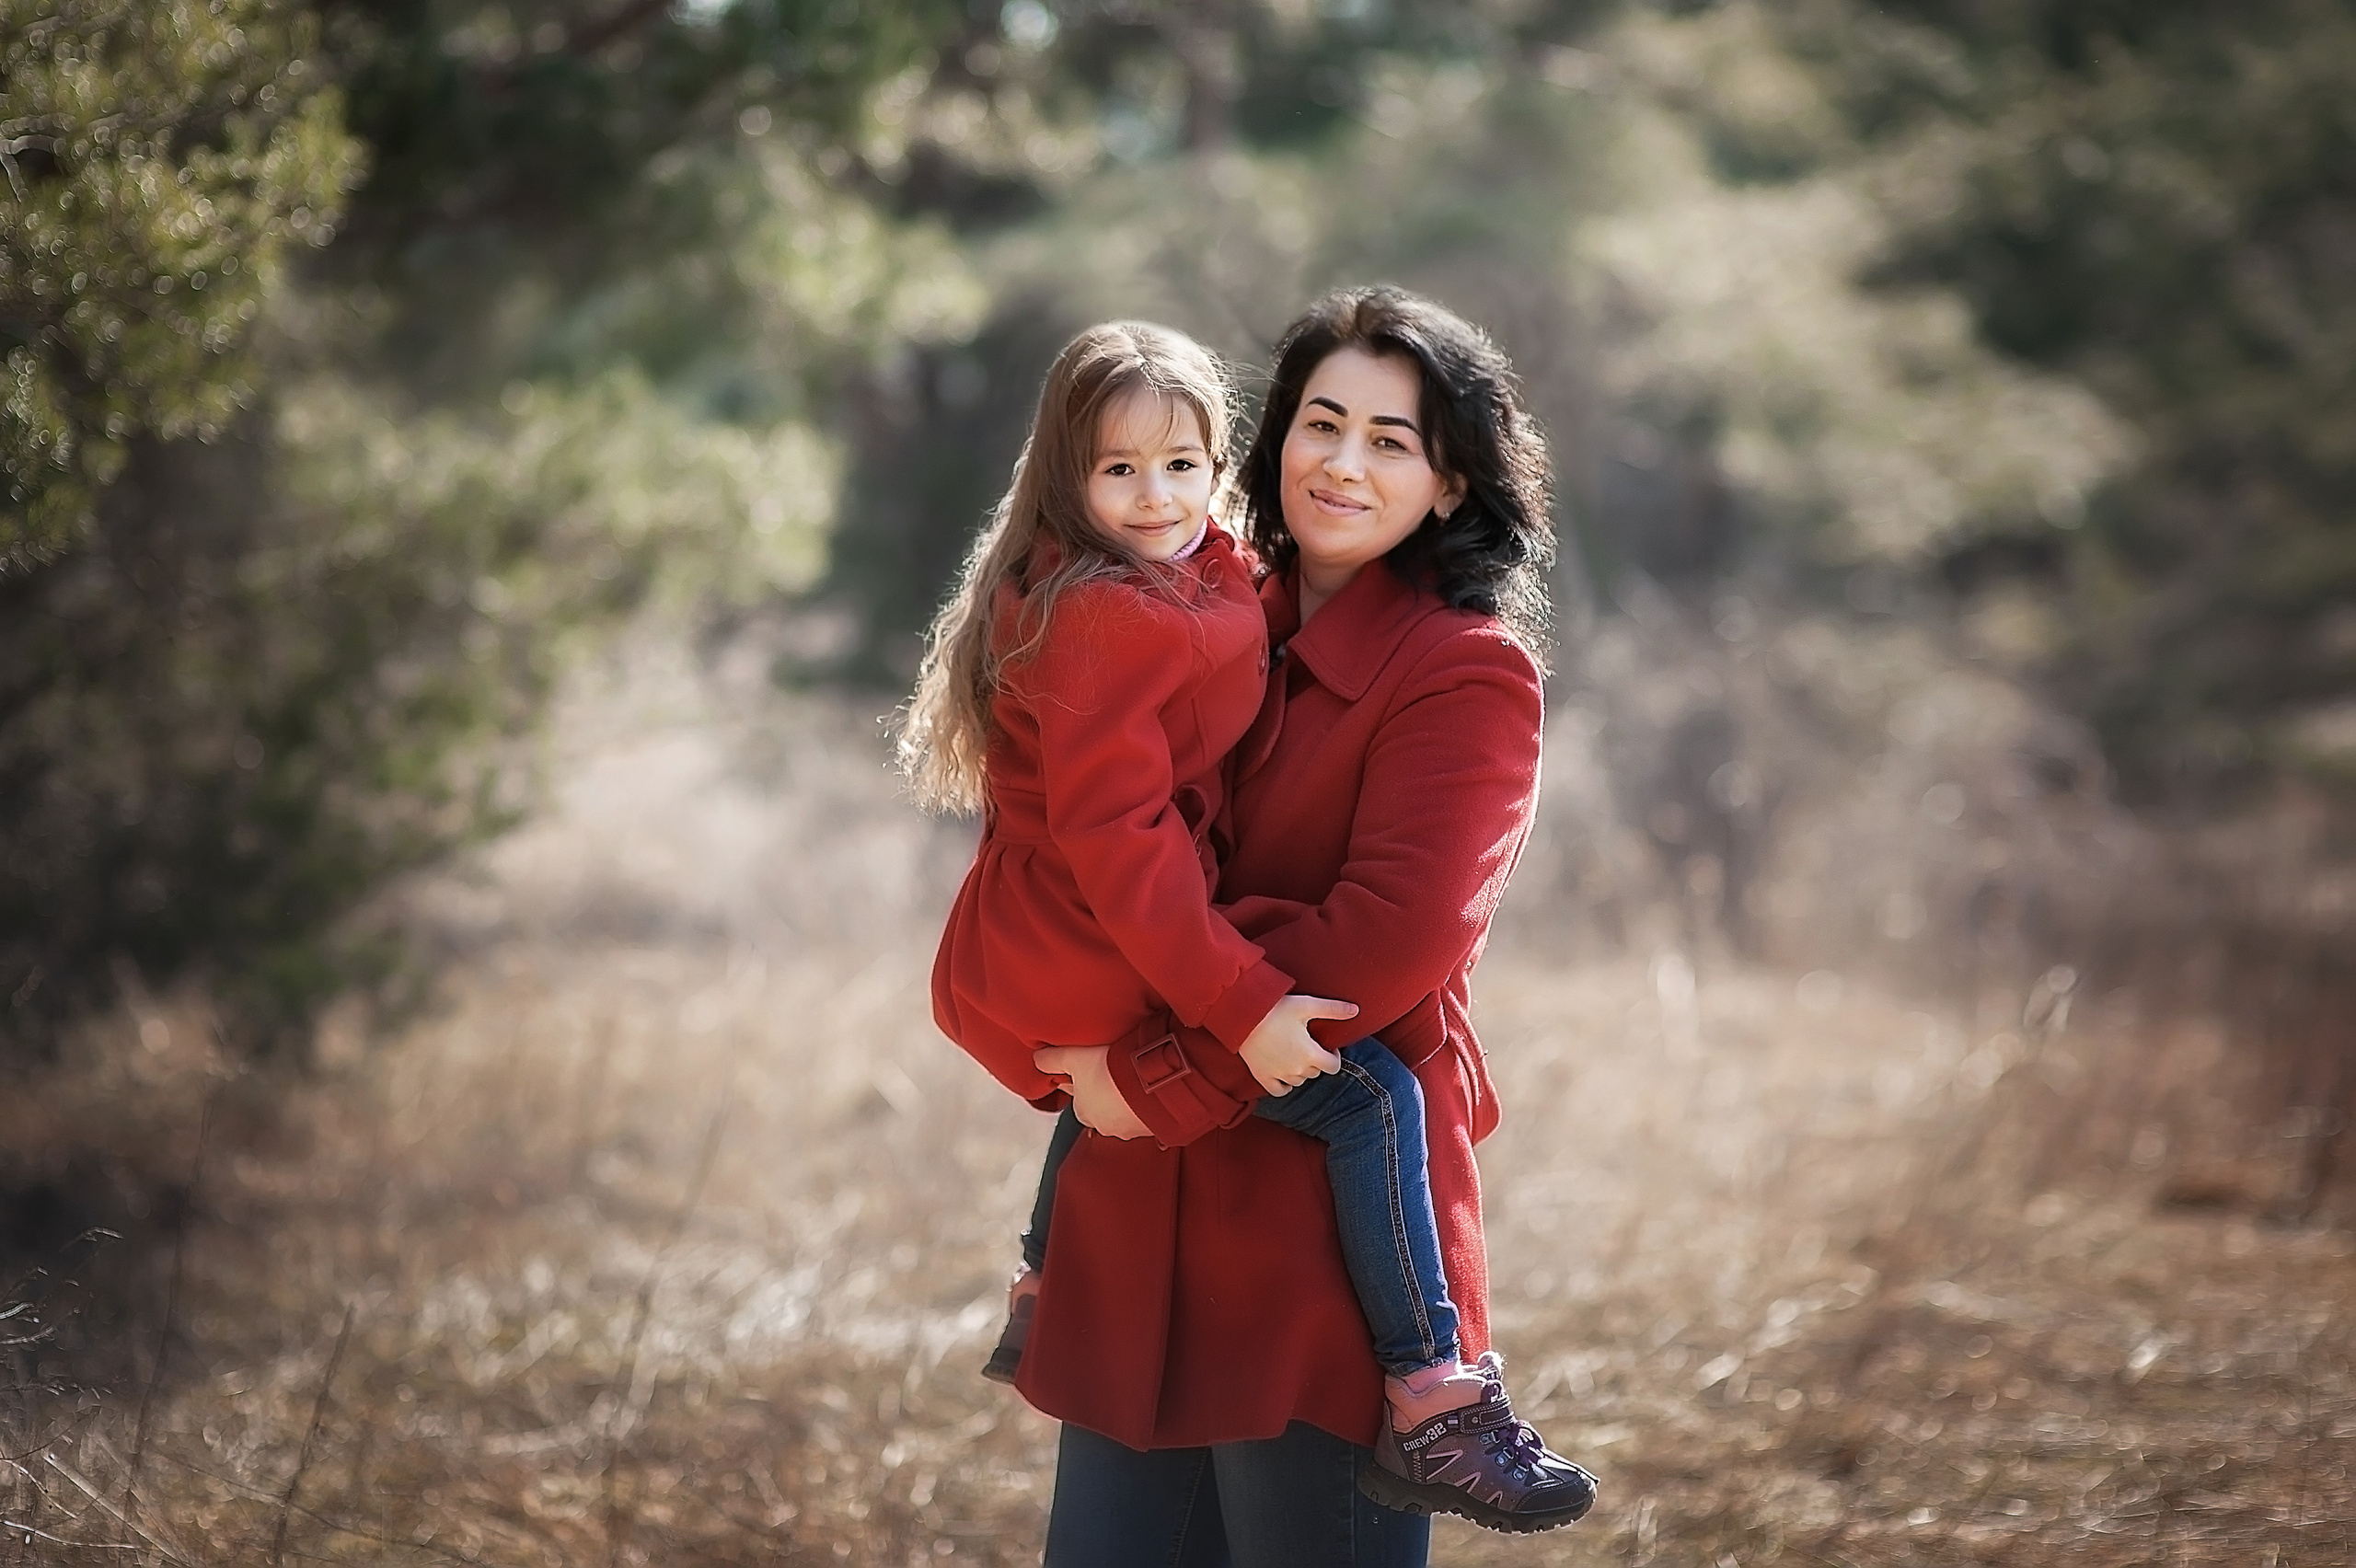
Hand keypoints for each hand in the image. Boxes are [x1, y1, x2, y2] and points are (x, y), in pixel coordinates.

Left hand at [1034, 1045, 1151, 1139]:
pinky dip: (1146, 1103)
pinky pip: (1147, 1114)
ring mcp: (1130, 1128)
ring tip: (1133, 1077)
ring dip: (1127, 1099)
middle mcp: (1104, 1125)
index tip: (1090, 1068)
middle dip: (1106, 1092)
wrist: (1148, 1080)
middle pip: (1101, 1107)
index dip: (1081, 1082)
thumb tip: (1036, 1059)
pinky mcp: (1152, 1125)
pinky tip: (1150, 1088)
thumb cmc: (1109, 1072)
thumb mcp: (1072, 1058)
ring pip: (1124, 1112)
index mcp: (1082, 1112)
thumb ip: (1051, 1060)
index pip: (1077, 1098)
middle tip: (1113, 1070)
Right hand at [1237, 993, 1355, 1095]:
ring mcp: (1279, 1075)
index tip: (1327, 1046)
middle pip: (1316, 1073)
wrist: (1243, 1014)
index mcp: (1310, 1054)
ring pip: (1299, 1081)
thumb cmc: (1276, 1008)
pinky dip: (1285, 1085)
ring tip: (1295, 1054)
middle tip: (1309, 1046)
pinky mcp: (1262, 1076)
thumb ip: (1333, 1009)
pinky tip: (1284, 1073)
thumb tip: (1356, 1010)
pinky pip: (1279, 1091)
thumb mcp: (1307, 1005)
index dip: (1334, 1057)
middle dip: (1317, 1061)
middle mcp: (1297, 1069)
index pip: (1333, 1067)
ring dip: (1301, 1071)